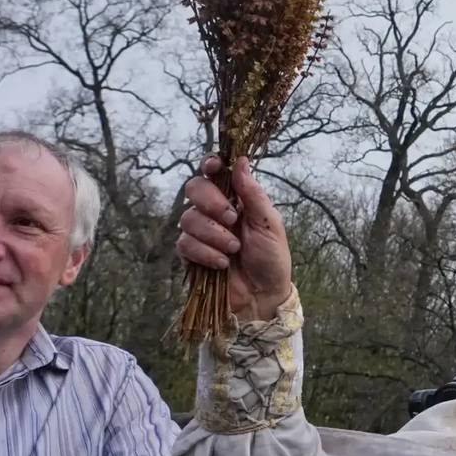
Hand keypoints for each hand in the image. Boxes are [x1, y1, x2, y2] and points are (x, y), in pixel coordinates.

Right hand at [177, 156, 292, 320]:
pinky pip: (185, 244)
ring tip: (234, 249)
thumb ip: (253, 194)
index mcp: (236, 198)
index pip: (215, 172)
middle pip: (194, 188)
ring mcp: (200, 231)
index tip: (214, 166)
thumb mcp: (269, 223)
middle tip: (232, 220)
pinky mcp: (191, 253)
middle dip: (211, 202)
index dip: (210, 164)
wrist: (263, 294)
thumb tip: (241, 162)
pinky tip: (223, 263)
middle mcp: (214, 210)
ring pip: (188, 218)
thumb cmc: (271, 257)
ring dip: (214, 235)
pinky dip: (206, 253)